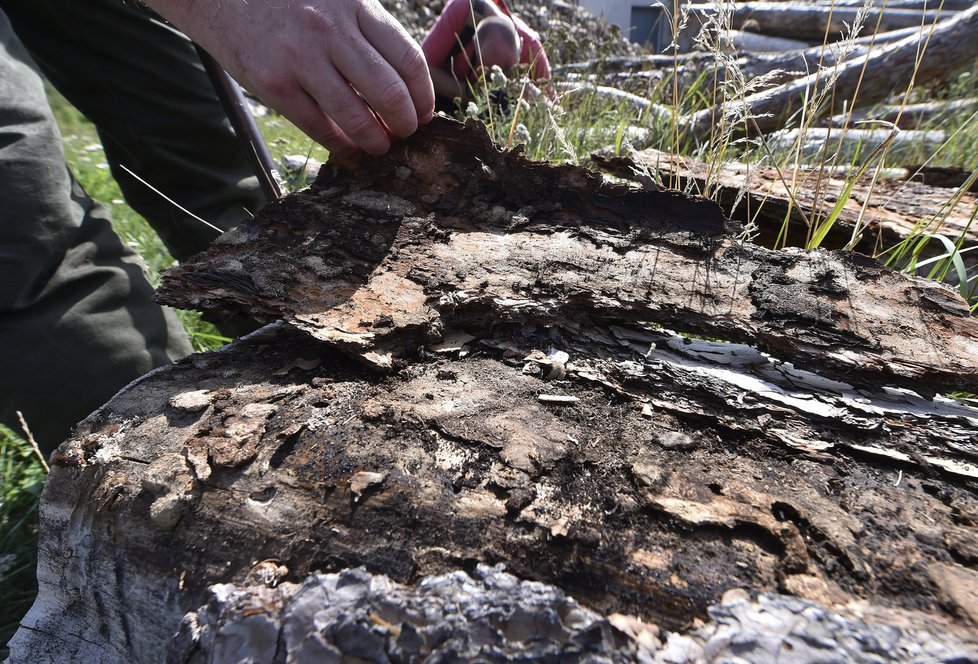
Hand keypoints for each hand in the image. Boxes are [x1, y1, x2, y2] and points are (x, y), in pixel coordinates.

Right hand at [146, 0, 434, 160]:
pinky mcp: (275, 84)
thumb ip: (367, 32)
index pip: (409, 59)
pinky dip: (342, 145)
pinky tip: (350, 150)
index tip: (425, 112)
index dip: (424, 94)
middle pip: (389, 91)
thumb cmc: (287, 3)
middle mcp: (332, 32)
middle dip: (406, 122)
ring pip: (357, 116)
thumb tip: (405, 83)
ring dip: (377, 140)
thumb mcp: (335, 0)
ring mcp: (302, 59)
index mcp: (355, 7)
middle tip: (406, 132)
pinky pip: (320, 127)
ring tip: (381, 146)